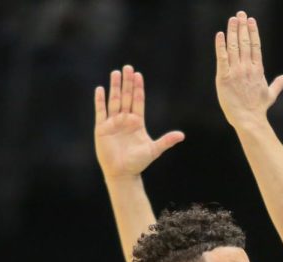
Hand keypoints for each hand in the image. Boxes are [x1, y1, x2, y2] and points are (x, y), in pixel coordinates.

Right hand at [94, 65, 184, 179]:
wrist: (122, 173)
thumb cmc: (138, 162)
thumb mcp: (154, 150)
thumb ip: (166, 141)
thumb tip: (182, 135)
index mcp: (137, 122)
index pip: (137, 101)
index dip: (138, 88)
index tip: (138, 75)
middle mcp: (125, 120)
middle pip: (126, 97)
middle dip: (127, 82)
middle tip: (128, 67)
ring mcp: (113, 123)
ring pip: (114, 101)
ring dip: (114, 87)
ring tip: (115, 73)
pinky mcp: (102, 129)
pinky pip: (100, 112)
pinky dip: (100, 101)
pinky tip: (100, 89)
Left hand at [214, 12, 282, 129]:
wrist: (248, 119)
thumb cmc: (258, 108)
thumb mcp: (270, 94)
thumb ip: (278, 83)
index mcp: (258, 69)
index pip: (256, 46)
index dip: (253, 31)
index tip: (251, 20)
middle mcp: (247, 68)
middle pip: (245, 42)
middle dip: (242, 27)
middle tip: (240, 14)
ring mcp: (236, 71)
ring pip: (234, 47)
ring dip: (233, 31)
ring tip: (232, 19)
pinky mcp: (224, 77)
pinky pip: (222, 58)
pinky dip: (220, 45)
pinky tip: (220, 34)